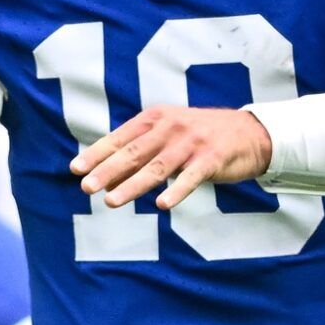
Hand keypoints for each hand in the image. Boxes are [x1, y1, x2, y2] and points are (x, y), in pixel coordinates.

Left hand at [71, 106, 272, 210]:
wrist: (249, 133)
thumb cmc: (200, 137)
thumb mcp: (168, 136)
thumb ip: (139, 154)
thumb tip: (104, 180)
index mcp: (155, 119)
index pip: (120, 138)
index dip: (97, 154)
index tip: (76, 169)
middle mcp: (171, 128)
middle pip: (134, 152)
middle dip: (107, 170)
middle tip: (85, 187)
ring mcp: (191, 143)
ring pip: (157, 168)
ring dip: (132, 185)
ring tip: (111, 202)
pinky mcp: (212, 159)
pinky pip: (190, 178)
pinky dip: (176, 191)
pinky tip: (161, 205)